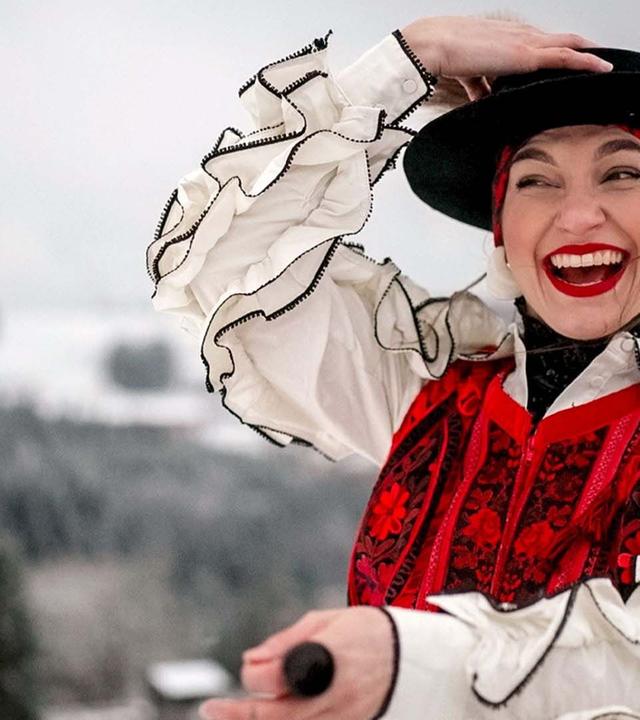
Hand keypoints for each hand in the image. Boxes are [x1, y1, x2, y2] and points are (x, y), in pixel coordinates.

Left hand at [199, 606, 393, 719]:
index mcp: (326, 659)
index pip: (272, 677)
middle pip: (274, 715)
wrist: (413, 656)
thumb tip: (251, 657)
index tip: (247, 665)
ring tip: (231, 713)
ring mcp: (340, 717)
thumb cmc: (367, 630)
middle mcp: (331, 695)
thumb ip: (287, 640)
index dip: (253, 673)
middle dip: (238, 713)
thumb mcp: (327, 620)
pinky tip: (269, 712)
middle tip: (212, 708)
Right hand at [401, 16, 612, 100]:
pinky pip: (564, 56)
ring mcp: (525, 42)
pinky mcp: (526, 54)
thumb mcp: (467, 74)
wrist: (434, 46)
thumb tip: (485, 99)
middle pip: (558, 40)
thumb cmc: (444, 55)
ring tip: (604, 64)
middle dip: (579, 48)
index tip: (568, 59)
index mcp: (506, 38)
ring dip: (588, 54)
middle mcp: (519, 35)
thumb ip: (480, 86)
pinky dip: (585, 61)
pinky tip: (600, 67)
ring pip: (568, 44)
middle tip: (596, 60)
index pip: (538, 42)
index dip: (556, 49)